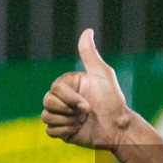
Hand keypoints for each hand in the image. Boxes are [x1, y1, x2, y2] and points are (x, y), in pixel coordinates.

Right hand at [41, 29, 133, 150]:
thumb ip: (90, 55)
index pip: (55, 89)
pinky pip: (49, 131)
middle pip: (47, 102)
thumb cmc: (112, 101)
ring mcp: (61, 114)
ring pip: (46, 117)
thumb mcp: (102, 75)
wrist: (117, 129)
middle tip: (86, 114)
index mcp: (68, 84)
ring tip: (82, 122)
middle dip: (68, 111)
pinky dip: (64, 131)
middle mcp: (62, 98)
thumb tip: (87, 30)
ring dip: (67, 122)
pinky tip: (78, 130)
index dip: (69, 99)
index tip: (87, 105)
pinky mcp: (61, 130)